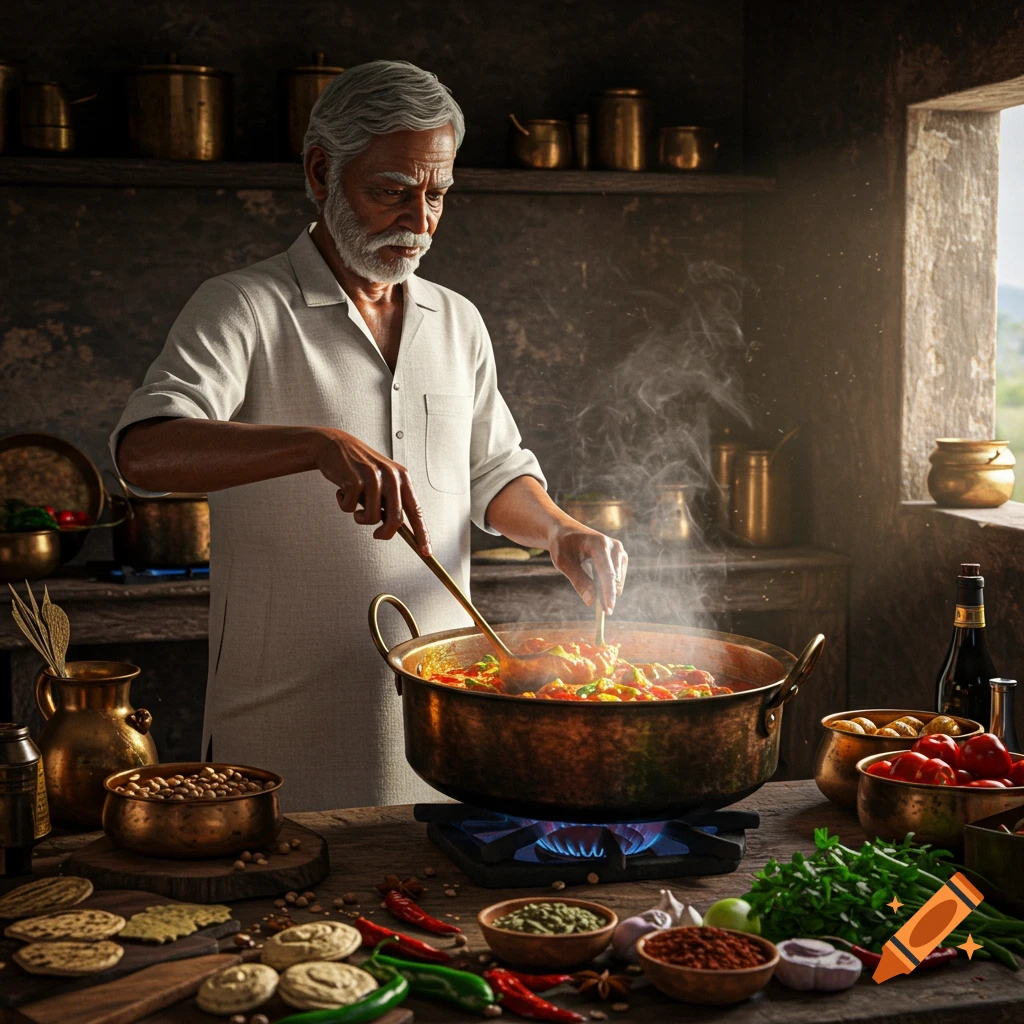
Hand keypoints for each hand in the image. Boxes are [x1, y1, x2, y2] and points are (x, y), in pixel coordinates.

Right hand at [312, 428, 430, 554]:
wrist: (334, 445)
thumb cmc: (358, 468)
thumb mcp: (380, 481)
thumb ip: (389, 501)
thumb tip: (395, 529)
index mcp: (402, 477)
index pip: (416, 511)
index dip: (422, 533)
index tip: (426, 551)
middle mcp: (391, 477)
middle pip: (395, 520)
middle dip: (385, 533)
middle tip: (377, 535)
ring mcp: (373, 478)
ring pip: (371, 518)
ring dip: (358, 516)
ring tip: (353, 501)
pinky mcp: (355, 480)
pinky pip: (350, 509)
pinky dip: (343, 504)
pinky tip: (341, 490)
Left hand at [548, 524, 627, 613]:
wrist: (566, 531)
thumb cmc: (563, 546)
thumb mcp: (564, 563)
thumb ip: (578, 581)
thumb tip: (590, 602)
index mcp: (599, 544)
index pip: (607, 573)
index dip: (608, 593)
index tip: (608, 610)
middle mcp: (613, 545)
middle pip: (614, 578)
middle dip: (608, 596)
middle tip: (604, 613)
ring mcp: (619, 550)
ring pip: (618, 579)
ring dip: (609, 591)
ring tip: (600, 602)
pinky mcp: (620, 555)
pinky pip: (618, 576)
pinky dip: (610, 585)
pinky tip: (600, 589)